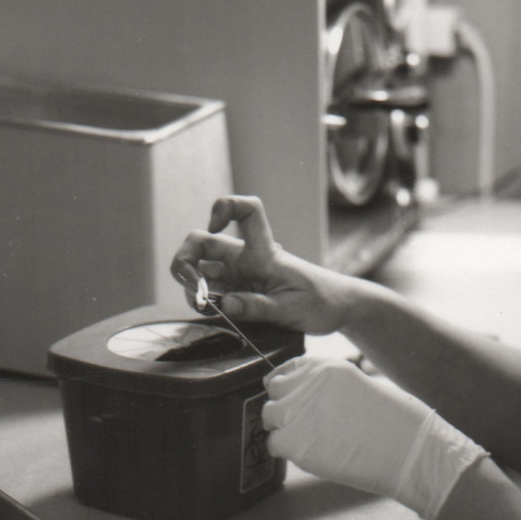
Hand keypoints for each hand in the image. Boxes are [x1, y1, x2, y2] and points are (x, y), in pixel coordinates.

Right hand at [170, 196, 358, 334]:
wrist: (335, 310)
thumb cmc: (320, 301)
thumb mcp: (291, 308)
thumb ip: (258, 307)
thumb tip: (225, 304)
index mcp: (264, 252)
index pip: (248, 211)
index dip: (227, 207)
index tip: (215, 225)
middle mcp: (246, 258)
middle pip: (202, 242)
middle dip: (185, 260)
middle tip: (193, 287)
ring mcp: (238, 275)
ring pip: (200, 269)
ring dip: (192, 286)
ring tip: (205, 307)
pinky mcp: (237, 292)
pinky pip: (209, 291)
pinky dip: (202, 300)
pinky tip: (211, 312)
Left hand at [262, 356, 487, 519]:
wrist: (407, 448)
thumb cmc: (393, 422)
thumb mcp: (358, 386)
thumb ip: (325, 388)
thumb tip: (300, 399)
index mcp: (325, 367)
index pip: (286, 369)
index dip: (287, 387)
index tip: (291, 398)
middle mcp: (307, 383)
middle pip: (274, 391)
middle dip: (285, 408)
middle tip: (306, 425)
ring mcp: (297, 411)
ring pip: (270, 417)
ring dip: (284, 429)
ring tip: (312, 439)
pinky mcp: (294, 442)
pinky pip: (274, 445)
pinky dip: (289, 452)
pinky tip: (315, 453)